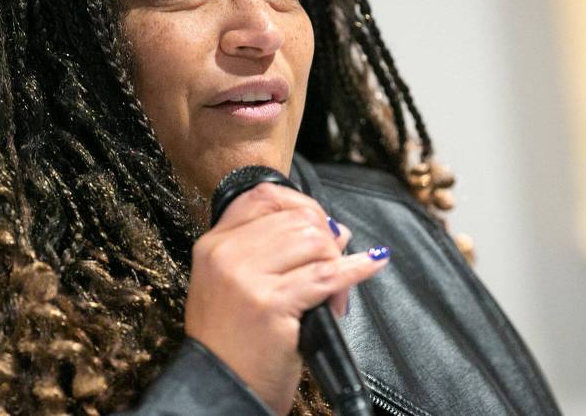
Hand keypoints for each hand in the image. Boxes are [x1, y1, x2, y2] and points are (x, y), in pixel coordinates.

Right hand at [184, 182, 389, 414]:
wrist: (221, 388)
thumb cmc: (232, 341)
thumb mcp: (233, 284)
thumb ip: (270, 250)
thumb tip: (336, 229)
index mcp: (214, 244)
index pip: (264, 197)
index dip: (301, 204)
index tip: (320, 223)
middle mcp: (226, 254)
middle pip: (296, 219)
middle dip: (326, 242)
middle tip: (331, 272)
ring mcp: (247, 277)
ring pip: (315, 242)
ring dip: (336, 263)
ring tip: (333, 294)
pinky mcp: (272, 303)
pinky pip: (327, 276)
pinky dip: (356, 269)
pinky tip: (372, 263)